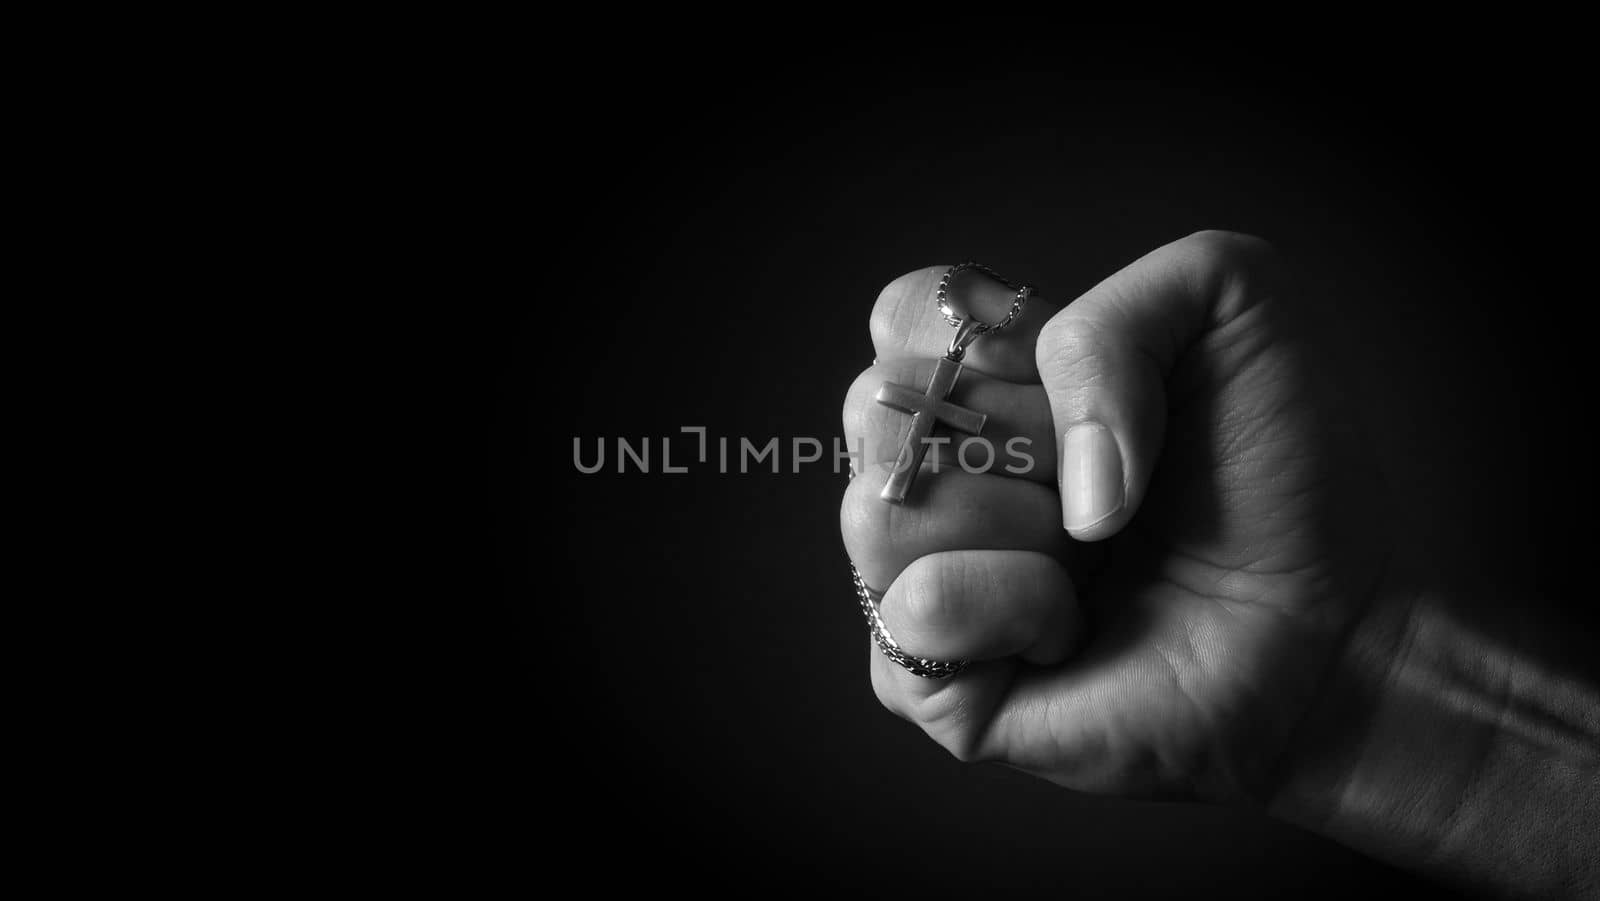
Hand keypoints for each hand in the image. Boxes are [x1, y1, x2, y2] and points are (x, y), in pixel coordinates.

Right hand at [841, 231, 1390, 803]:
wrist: (1332, 620)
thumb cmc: (1281, 474)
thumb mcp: (1227, 308)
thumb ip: (1108, 320)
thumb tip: (1053, 474)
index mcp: (987, 378)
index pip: (905, 316)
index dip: (994, 338)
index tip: (1079, 381)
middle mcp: (938, 473)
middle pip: (875, 406)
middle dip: (1018, 433)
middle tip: (1108, 483)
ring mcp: (923, 574)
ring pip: (877, 511)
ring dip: (1020, 526)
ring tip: (1092, 558)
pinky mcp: (932, 682)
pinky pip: (920, 610)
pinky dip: (1020, 607)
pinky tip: (1072, 628)